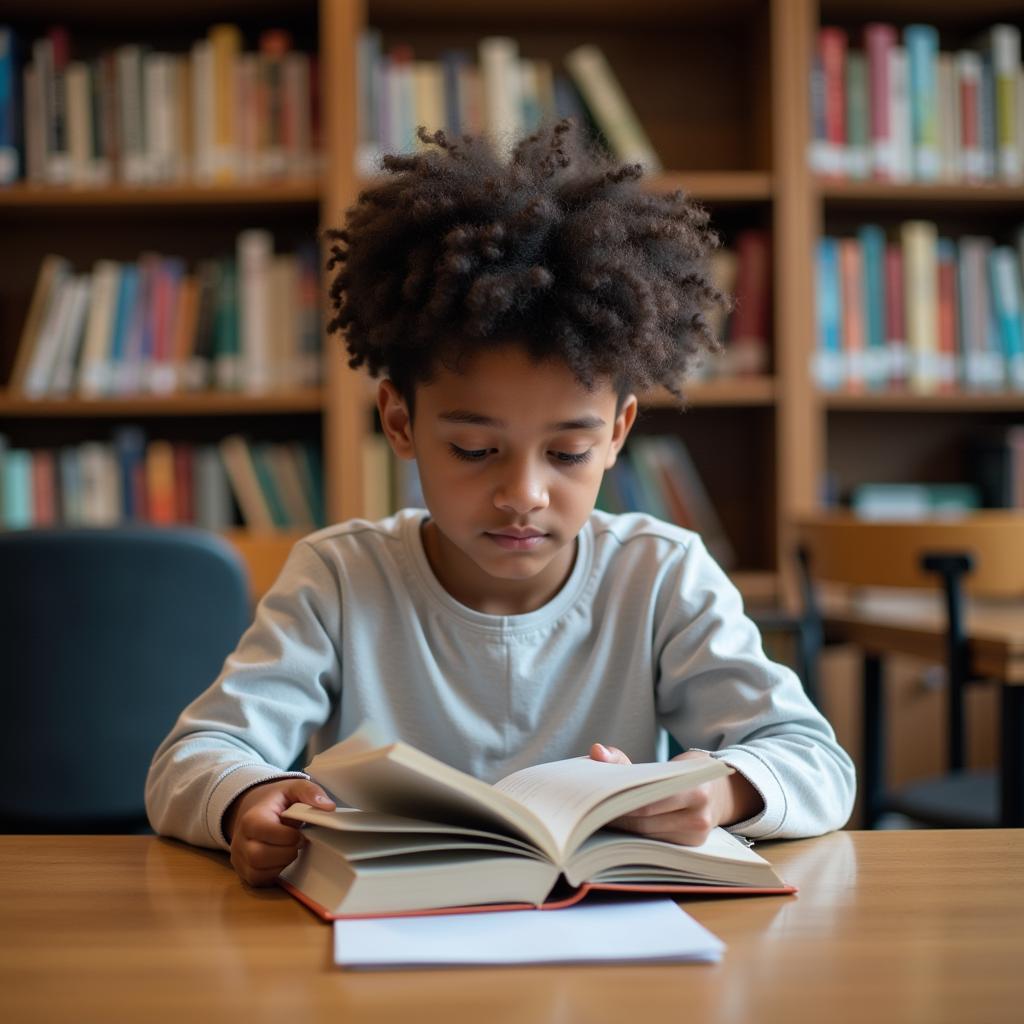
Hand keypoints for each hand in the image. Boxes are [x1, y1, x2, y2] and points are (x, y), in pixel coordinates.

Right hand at [223, 778, 335, 885]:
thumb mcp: (293, 787)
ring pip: (258, 872)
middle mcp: (240, 840)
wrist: (254, 807)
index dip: (288, 836)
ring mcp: (239, 857)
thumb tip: (329, 807)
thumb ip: (310, 792)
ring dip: (281, 863)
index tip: (300, 832)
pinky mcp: (243, 870)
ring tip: (290, 849)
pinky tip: (282, 859)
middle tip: (298, 843)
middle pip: (259, 856)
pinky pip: (257, 880)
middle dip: (286, 852)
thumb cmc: (276, 800)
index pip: (266, 832)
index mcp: (251, 818)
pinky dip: (274, 873)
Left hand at [588, 743, 762, 845]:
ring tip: (598, 819)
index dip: (617, 804)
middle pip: (644, 825)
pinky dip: (634, 837)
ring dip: (622, 830)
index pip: (647, 804)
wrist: (719, 790)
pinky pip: (654, 845)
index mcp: (696, 791)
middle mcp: (700, 818)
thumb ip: (623, 760)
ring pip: (647, 838)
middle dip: (615, 818)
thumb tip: (595, 751)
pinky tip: (618, 828)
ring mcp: (696, 838)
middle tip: (589, 812)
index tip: (593, 799)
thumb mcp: (659, 763)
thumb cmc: (682, 773)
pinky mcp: (690, 850)